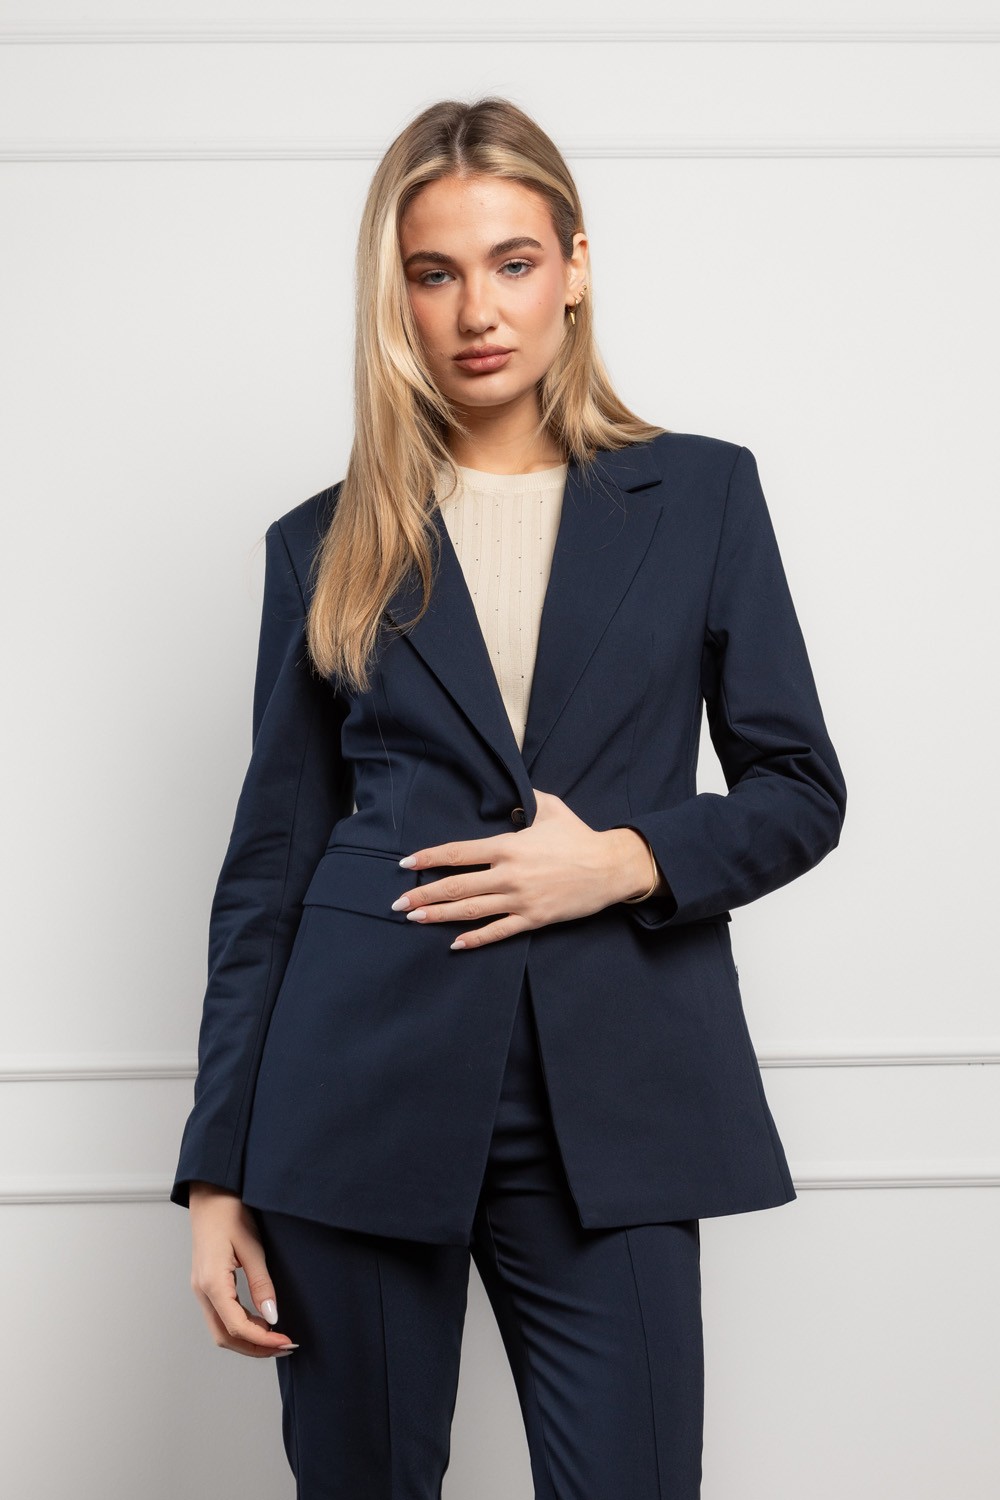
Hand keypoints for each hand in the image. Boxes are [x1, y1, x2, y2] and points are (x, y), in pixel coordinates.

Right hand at [188, 1182, 297, 1357]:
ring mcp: (201, 1289)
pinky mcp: (205, 1285)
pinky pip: (220, 1316)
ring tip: (275, 1339)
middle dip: (255, 1348)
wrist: (210, 1195)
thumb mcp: (252, 1247)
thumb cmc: (230, 1213)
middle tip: (284, 1346)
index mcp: (211, 1282)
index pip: (236, 1326)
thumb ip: (262, 1284)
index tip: (286, 1341)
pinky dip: (240, 1327)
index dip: (263, 1340)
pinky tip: (260, 1323)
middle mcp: (201, 1290)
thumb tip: (272, 1316)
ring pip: (221, 1330)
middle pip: (225, 1337)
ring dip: (247, 1340)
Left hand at [390, 790, 657, 948]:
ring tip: (414, 919)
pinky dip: (475, 939)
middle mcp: (509, 874)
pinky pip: (499, 931)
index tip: (406, 863)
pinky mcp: (534, 918)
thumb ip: (526, 800)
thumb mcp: (552, 808)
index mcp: (508, 846)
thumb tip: (510, 795)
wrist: (611, 868)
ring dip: (440, 915)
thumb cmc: (580, 837)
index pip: (459, 853)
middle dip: (424, 894)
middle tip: (398, 901)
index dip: (429, 858)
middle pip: (457, 886)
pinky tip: (455, 944)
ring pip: (472, 909)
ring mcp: (520, 899)